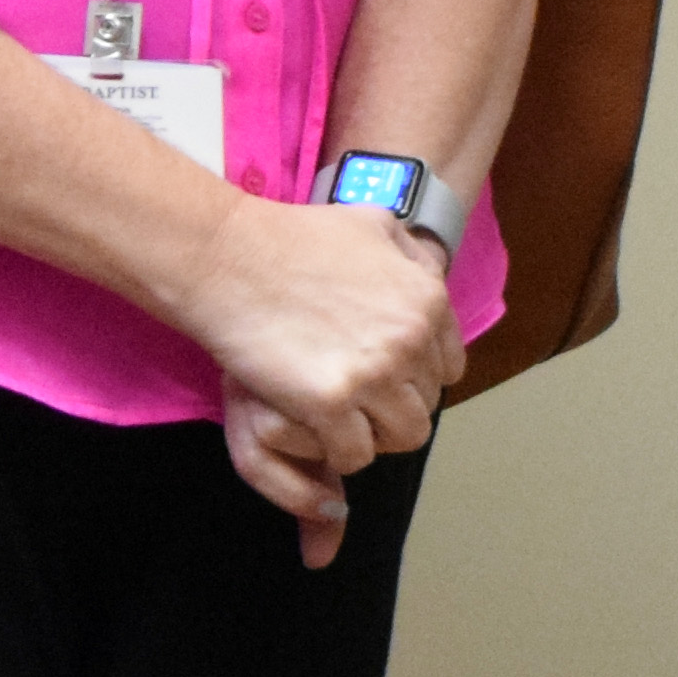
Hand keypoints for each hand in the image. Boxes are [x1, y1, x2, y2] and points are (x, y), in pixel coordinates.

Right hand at [174, 198, 451, 567]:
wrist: (227, 257)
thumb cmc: (293, 238)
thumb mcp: (372, 222)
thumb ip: (410, 256)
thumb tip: (427, 278)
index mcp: (427, 298)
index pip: (450, 369)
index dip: (416, 376)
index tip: (384, 374)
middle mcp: (411, 338)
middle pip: (427, 404)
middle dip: (393, 406)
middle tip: (353, 396)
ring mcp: (374, 373)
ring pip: (404, 437)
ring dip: (374, 434)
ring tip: (340, 418)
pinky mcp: (332, 402)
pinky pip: (356, 454)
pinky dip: (337, 450)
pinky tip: (315, 426)